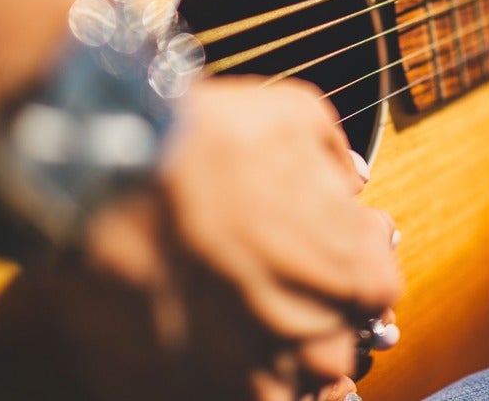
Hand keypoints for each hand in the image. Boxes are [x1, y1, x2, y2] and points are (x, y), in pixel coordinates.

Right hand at [49, 77, 401, 399]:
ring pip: (300, 376)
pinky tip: (223, 342)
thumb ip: (336, 158)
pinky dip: (247, 374)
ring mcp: (266, 366)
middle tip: (277, 274)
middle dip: (319, 305)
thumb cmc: (207, 143)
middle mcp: (321, 329)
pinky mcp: (212, 388)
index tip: (324, 242)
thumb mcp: (295, 116)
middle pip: (341, 336)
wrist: (110, 178)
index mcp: (356, 269)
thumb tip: (350, 180)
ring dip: (283, 345)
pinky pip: (257, 396)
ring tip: (246, 309)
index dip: (350, 260)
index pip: (378, 287)